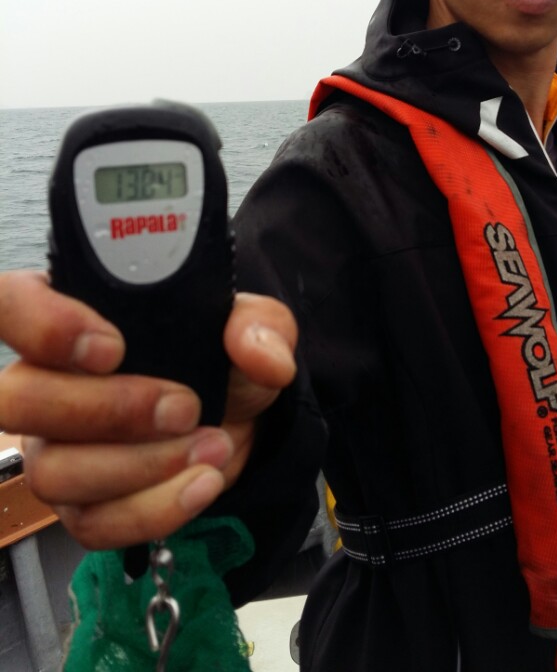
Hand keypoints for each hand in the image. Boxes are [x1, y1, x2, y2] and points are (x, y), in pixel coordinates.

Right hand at [0, 270, 296, 548]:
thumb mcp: (253, 325)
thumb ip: (259, 326)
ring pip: (54, 472)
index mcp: (71, 315)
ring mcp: (53, 448)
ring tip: (210, 445)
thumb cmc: (221, 359)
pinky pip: (92, 523)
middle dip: (109, 410)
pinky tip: (202, 483)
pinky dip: (154, 509)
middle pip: (20, 401)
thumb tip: (261, 354)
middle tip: (185, 407)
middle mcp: (43, 380)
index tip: (112, 347)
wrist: (238, 418)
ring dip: (142, 465)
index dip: (43, 326)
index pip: (10, 304)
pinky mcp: (79, 504)